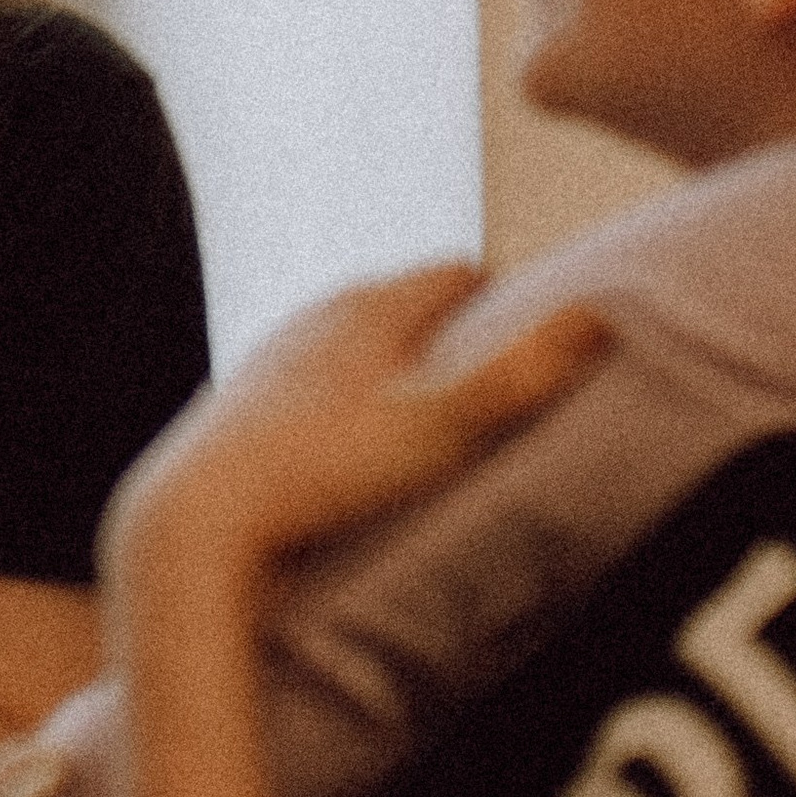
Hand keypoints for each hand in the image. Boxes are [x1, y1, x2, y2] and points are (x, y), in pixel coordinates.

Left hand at [105, 264, 612, 591]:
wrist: (197, 522)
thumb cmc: (323, 474)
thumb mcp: (439, 430)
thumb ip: (519, 378)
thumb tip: (598, 315)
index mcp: (367, 309)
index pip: (451, 274)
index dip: (498, 296)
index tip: (533, 325)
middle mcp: (313, 318)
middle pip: (396, 298)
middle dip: (443, 322)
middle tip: (489, 361)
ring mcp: (268, 358)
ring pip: (340, 336)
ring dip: (382, 356)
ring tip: (419, 399)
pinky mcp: (235, 407)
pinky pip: (299, 382)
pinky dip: (331, 396)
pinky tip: (338, 440)